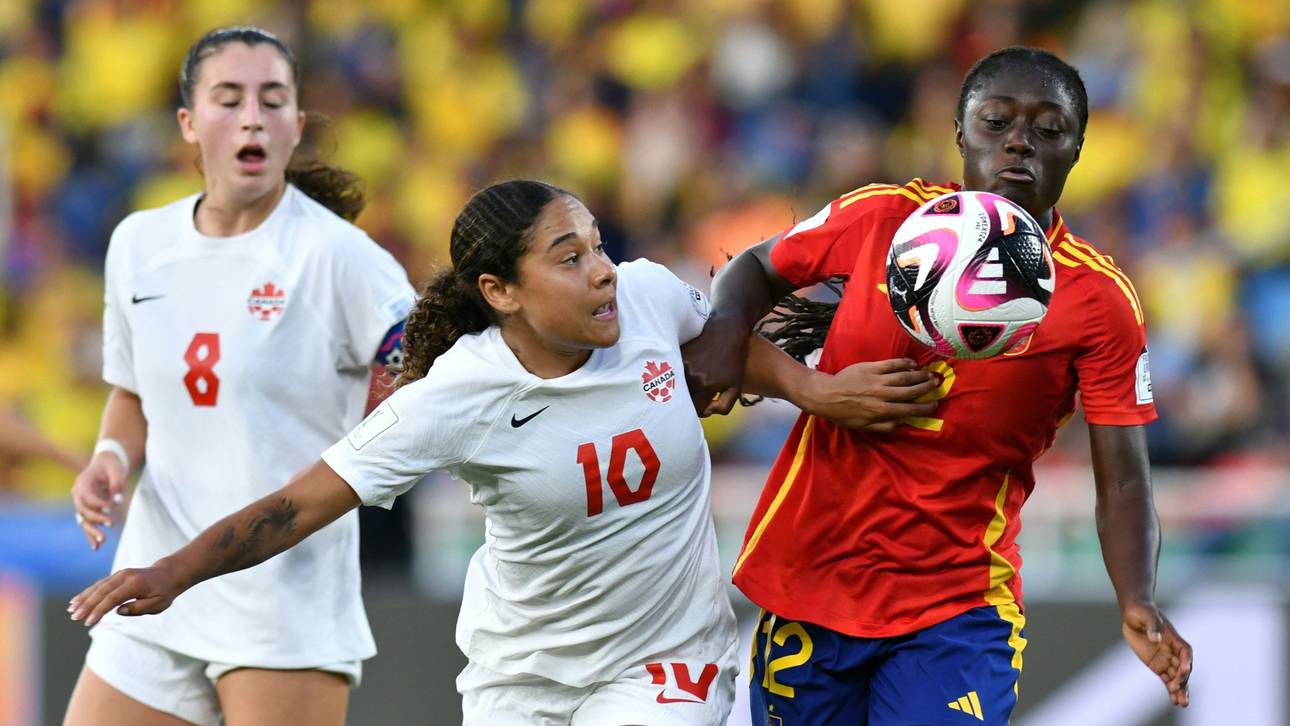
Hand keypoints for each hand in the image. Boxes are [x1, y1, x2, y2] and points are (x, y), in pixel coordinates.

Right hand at [68, 562, 182, 626]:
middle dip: (86, 605)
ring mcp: (120, 574)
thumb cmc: (164, 592)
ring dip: (84, 598)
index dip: (99, 610)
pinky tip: (77, 600)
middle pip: (101, 591)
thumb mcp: (158, 604)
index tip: (88, 622)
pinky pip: (99, 584)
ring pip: (98, 586)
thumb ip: (139, 608)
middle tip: (74, 618)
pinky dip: (88, 592)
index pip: (113, 598)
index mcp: (135, 584)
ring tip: (71, 610)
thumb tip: (119, 611)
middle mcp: (125, 576)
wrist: (168, 574)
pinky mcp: (116, 575)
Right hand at [71, 452, 128, 549]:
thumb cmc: (112, 465)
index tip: (110, 508)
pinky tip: (96, 547)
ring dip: (92, 531)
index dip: (97, 503)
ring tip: (102, 541)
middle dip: (97, 519)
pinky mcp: (87, 511)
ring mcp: (81, 504)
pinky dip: (90, 535)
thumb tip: (118, 500)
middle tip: (112, 524)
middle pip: (83, 510)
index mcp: (82, 482)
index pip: (86, 496)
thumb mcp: (117, 470)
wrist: (106, 464)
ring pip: (83, 520)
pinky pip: (87, 525)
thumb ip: (117, 483)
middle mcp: (78, 494)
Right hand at [682, 314, 751, 416]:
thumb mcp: (736, 387)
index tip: (706, 405)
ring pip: (678, 386)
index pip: (696, 409)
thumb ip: (724, 406)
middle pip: (685, 399)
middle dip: (692, 401)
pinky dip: (681, 376)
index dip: (701, 410)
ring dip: (684, 389)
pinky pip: (675, 373)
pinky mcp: (679, 355)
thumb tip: (706, 412)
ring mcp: (682, 364)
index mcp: (705, 386)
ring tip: (695, 384)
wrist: (727, 332)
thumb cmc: (734, 361)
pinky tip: (690, 372)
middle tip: (700, 396)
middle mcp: (691, 376)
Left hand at [801, 359, 937, 430]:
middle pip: (911, 390)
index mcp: (882, 411)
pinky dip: (904, 363)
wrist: (826, 396)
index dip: (925, 407)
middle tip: (938, 384)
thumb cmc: (845, 414)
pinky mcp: (871, 367)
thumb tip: (903, 422)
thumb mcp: (864, 427)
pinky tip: (912, 364)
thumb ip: (885, 426)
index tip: (935, 404)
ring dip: (919, 375)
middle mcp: (883, 395)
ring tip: (930, 374)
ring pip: (904, 376)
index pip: (910, 409)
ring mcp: (878, 379)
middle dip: (927, 388)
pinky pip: (891, 364)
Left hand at [1121, 601, 1191, 706]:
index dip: (1186, 662)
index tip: (1184, 671)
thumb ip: (1153, 626)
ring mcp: (1166, 659)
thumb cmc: (1142, 611)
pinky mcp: (1157, 665)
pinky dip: (1170, 689)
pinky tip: (1174, 700)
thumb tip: (1156, 638)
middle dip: (1183, 681)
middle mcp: (1173, 651)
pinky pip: (1166, 679)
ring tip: (1181, 703)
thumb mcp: (1147, 615)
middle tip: (1179, 692)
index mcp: (1173, 638)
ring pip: (1176, 677)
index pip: (1185, 652)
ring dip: (1180, 690)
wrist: (1133, 613)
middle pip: (1182, 668)